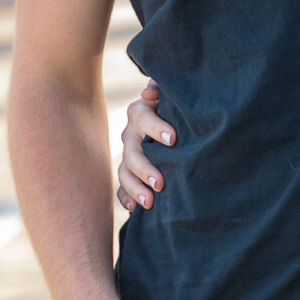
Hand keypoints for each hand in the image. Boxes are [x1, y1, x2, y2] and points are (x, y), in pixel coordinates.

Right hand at [117, 82, 173, 211]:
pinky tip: (134, 209)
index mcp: (140, 112)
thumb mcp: (173, 95)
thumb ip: (164, 90)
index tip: (174, 139)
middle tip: (160, 183)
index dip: (156, 128)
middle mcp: (131, 134)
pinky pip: (122, 186)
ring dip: (135, 188)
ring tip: (150, 202)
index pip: (142, 118)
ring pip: (125, 172)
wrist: (175, 120)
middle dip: (144, 168)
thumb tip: (150, 92)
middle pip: (132, 152)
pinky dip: (126, 197)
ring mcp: (128, 154)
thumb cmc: (177, 104)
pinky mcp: (130, 171)